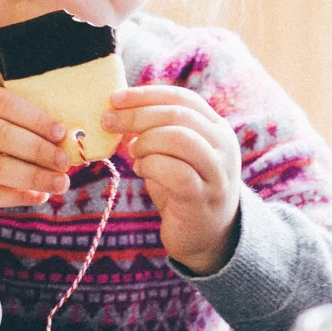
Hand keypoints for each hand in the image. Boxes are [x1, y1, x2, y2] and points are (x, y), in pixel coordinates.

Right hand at [0, 86, 69, 241]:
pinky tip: (37, 196)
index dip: (36, 118)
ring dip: (34, 176)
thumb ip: (6, 127)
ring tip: (59, 183)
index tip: (61, 133)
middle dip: (39, 149)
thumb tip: (58, 141)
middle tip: (64, 162)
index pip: (2, 103)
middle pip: (2, 135)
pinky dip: (17, 196)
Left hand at [103, 84, 241, 273]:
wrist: (207, 235)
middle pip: (178, 115)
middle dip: (137, 115)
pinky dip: (151, 166)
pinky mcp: (204, 197)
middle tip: (108, 122)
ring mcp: (217, 172)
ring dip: (146, 142)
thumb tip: (118, 110)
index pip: (182, 98)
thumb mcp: (174, 153)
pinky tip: (141, 170)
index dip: (146, 95)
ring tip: (133, 153)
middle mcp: (223, 146)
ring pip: (179, 139)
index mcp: (216, 127)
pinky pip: (175, 172)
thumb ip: (157, 131)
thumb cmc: (183, 188)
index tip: (114, 98)